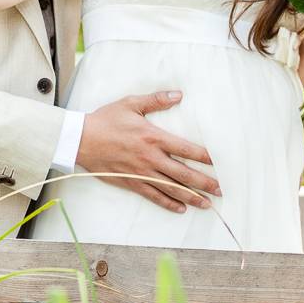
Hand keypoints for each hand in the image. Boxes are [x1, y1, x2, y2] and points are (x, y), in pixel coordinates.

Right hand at [76, 91, 220, 212]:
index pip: (186, 149)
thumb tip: (178, 94)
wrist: (82, 139)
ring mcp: (141, 172)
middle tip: (221, 189)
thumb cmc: (107, 120)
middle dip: (204, 182)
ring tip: (207, 204)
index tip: (218, 162)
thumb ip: (156, 100)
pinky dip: (168, 203)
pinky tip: (181, 208)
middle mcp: (150, 157)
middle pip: (183, 173)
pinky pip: (154, 196)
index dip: (204, 156)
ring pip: (171, 188)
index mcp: (153, 137)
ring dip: (191, 196)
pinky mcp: (131, 182)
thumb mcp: (131, 104)